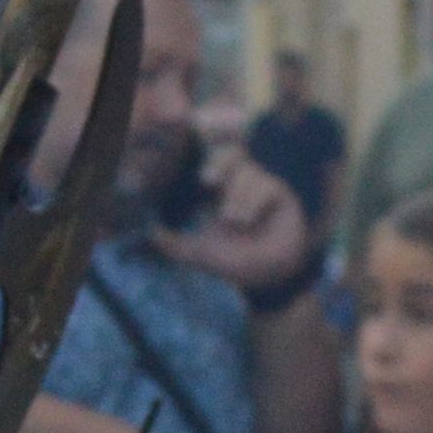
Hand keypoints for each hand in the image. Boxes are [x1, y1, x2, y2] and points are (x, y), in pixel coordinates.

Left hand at [157, 150, 314, 298]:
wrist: (266, 278)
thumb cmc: (235, 262)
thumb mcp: (200, 253)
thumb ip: (175, 245)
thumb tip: (151, 235)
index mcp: (223, 191)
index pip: (217, 162)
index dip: (212, 163)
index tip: (205, 181)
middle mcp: (243, 185)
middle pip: (233, 154)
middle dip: (221, 163)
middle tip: (209, 182)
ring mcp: (264, 188)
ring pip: (249, 174)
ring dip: (238, 197)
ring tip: (234, 222)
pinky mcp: (281, 196)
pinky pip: (268, 187)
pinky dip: (255, 203)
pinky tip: (249, 221)